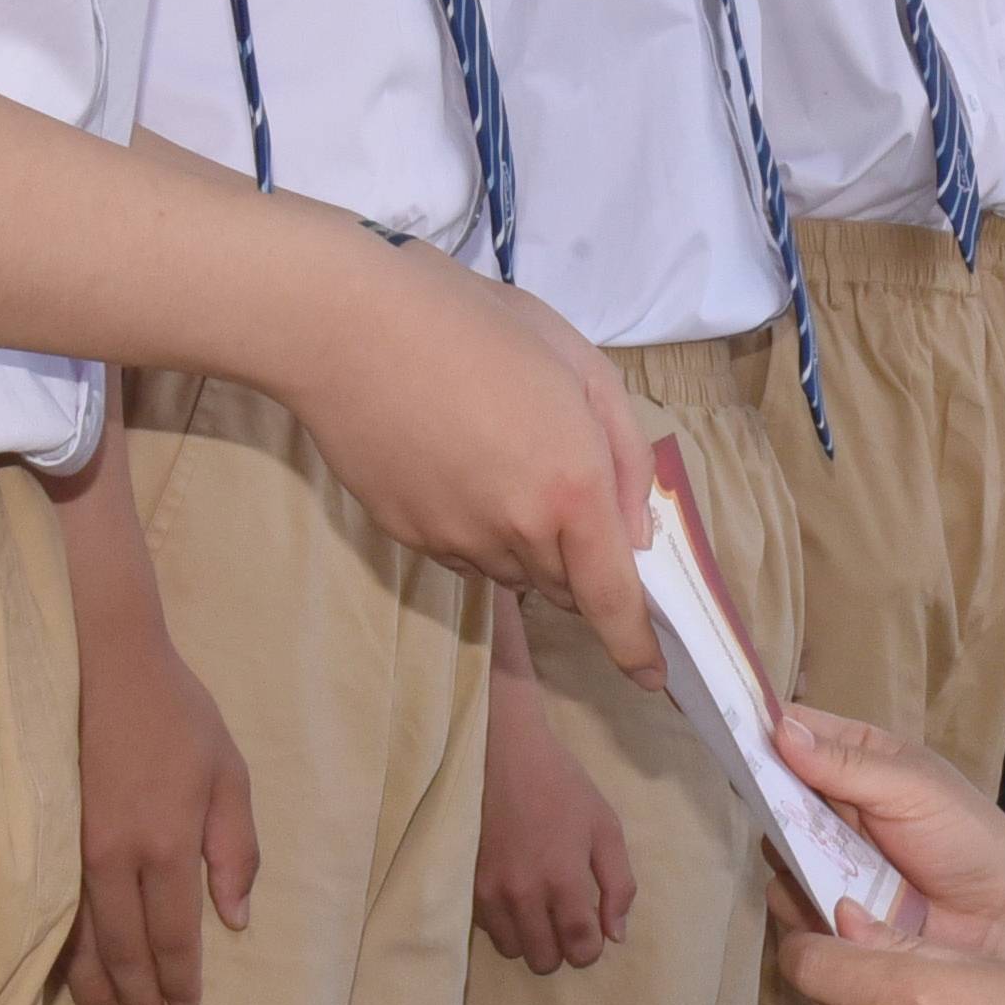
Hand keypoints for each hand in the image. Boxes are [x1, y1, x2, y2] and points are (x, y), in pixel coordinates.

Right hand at [64, 602, 258, 1004]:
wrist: (103, 664)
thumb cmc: (176, 716)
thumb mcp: (229, 775)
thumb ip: (236, 850)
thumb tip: (235, 919)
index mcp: (167, 845)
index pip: (172, 934)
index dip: (179, 977)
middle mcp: (115, 859)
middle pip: (124, 948)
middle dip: (138, 994)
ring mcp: (71, 851)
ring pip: (80, 938)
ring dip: (93, 984)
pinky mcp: (45, 838)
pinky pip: (53, 911)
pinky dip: (60, 950)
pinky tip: (63, 970)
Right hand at [281, 241, 657, 679]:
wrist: (354, 327)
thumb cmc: (480, 326)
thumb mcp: (582, 368)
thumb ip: (625, 457)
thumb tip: (633, 534)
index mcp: (573, 487)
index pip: (613, 599)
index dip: (636, 647)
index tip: (651, 678)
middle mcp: (517, 530)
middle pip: (564, 587)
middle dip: (579, 563)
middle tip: (563, 489)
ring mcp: (455, 539)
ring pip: (511, 573)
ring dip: (526, 544)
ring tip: (501, 460)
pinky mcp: (408, 536)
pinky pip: (461, 556)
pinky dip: (476, 532)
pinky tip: (456, 467)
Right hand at [472, 661, 634, 971]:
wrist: (504, 754)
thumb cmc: (562, 787)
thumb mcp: (606, 828)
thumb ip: (618, 885)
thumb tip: (615, 934)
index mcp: (564, 880)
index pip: (579, 947)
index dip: (590, 951)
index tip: (591, 938)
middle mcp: (524, 894)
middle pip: (543, 959)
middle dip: (560, 949)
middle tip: (565, 921)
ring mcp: (490, 891)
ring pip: (512, 950)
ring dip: (530, 939)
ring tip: (539, 910)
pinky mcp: (467, 884)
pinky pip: (488, 928)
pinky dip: (505, 923)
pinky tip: (515, 896)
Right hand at [770, 705, 1004, 963]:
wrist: (1004, 919)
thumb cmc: (968, 838)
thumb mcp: (912, 788)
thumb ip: (846, 764)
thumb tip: (778, 730)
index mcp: (856, 757)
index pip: (792, 732)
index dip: (757, 729)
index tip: (723, 730)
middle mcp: (833, 806)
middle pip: (771, 794)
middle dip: (769, 806)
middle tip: (786, 818)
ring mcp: (828, 858)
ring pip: (775, 854)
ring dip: (790, 862)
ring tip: (830, 874)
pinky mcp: (829, 908)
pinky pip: (790, 904)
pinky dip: (804, 907)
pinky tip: (838, 913)